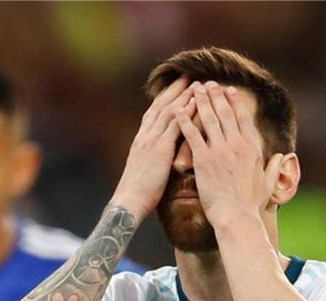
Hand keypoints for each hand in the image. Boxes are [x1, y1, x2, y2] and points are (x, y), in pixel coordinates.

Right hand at [111, 76, 196, 222]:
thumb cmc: (139, 191)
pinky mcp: (159, 148)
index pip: (154, 112)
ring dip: (183, 95)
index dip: (166, 97)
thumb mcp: (146, 168)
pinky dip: (185, 112)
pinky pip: (175, 126)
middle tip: (188, 75)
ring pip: (168, 111)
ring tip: (196, 82)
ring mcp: (151, 140)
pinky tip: (196, 103)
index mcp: (142, 139)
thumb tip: (164, 153)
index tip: (177, 86)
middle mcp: (145, 135)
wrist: (129, 200)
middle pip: (161, 105)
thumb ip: (154, 155)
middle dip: (175, 89)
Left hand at [175, 81, 283, 228]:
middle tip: (208, 83)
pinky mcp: (203, 161)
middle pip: (225, 113)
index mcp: (252, 148)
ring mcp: (220, 151)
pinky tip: (178, 110)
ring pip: (209, 119)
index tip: (229, 90)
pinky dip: (185, 121)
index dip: (234, 102)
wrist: (236, 217)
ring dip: (201, 101)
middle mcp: (237, 145)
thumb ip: (274, 168)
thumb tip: (282, 157)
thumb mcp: (268, 184)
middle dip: (216, 95)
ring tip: (194, 89)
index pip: (243, 118)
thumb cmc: (251, 205)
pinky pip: (192, 135)